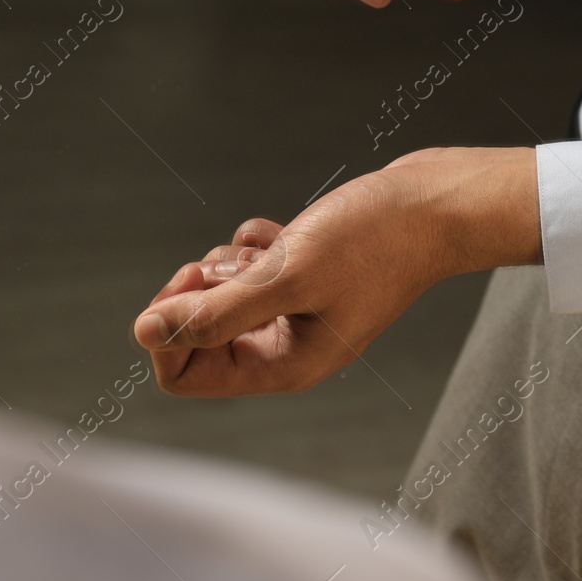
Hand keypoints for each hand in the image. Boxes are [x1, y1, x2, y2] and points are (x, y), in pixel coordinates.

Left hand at [133, 147, 540, 396]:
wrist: (436, 206)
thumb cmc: (375, 241)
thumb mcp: (288, 276)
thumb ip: (215, 312)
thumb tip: (144, 333)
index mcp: (282, 367)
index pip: (183, 374)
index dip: (169, 328)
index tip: (192, 281)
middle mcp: (285, 348)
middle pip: (197, 335)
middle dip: (203, 290)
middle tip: (236, 261)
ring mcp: (296, 314)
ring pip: (221, 295)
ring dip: (231, 262)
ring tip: (275, 246)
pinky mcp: (304, 280)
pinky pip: (250, 266)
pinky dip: (257, 245)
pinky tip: (291, 232)